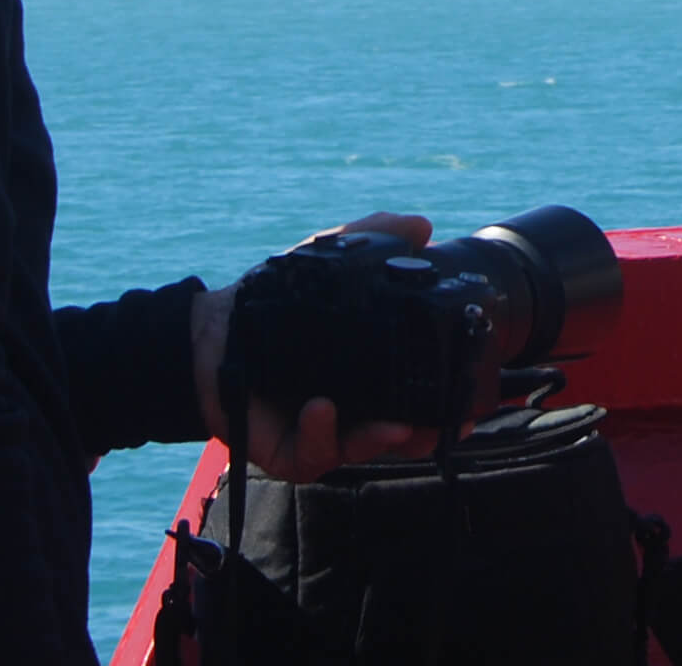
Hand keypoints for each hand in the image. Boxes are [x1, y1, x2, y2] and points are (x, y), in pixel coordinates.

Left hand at [189, 211, 446, 482]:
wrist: (208, 333)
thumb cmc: (273, 300)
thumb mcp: (326, 260)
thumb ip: (371, 237)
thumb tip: (422, 225)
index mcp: (369, 376)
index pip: (417, 397)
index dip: (446, 403)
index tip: (473, 402)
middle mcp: (351, 411)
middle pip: (402, 435)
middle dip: (427, 435)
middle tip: (446, 425)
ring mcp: (320, 434)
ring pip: (363, 450)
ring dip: (382, 441)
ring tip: (393, 427)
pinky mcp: (286, 451)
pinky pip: (312, 455)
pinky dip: (322, 435)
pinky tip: (322, 409)